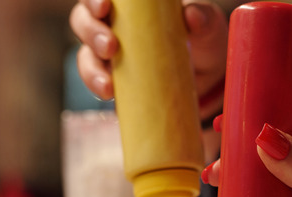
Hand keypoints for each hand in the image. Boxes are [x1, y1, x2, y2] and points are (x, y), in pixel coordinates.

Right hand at [69, 0, 227, 115]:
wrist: (208, 77)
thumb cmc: (203, 39)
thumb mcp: (208, 26)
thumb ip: (202, 17)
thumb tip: (192, 15)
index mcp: (131, 4)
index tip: (104, 6)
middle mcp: (113, 23)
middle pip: (83, 19)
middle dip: (90, 31)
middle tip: (110, 46)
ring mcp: (109, 52)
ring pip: (85, 53)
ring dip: (90, 66)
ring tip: (107, 82)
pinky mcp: (112, 77)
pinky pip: (94, 80)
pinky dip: (96, 85)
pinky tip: (107, 92)